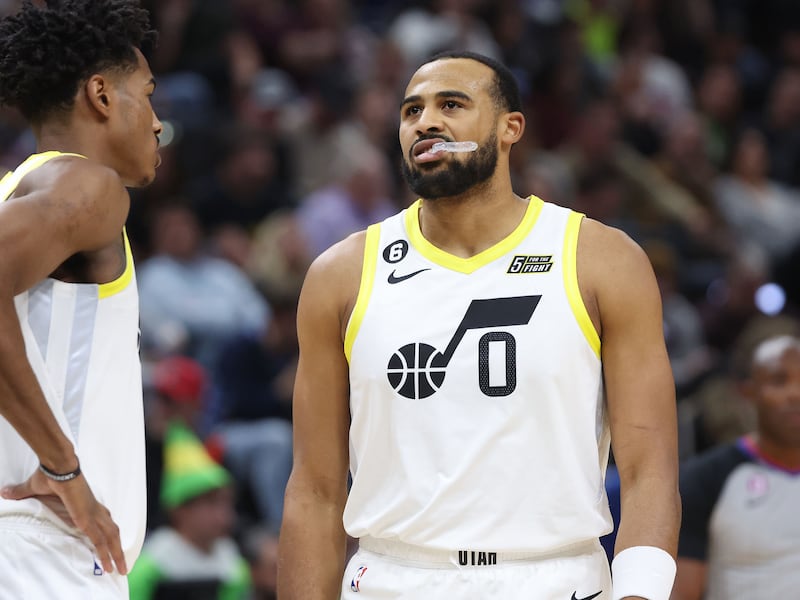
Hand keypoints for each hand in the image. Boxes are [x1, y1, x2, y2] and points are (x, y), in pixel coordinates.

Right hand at [0, 469, 126, 574]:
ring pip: (110, 537)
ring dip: (116, 554)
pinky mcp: (87, 519)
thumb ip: (23, 492)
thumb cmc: (50, 474)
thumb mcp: (34, 488)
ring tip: (120, 570)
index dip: (107, 533)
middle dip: (117, 549)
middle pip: (112, 532)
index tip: (112, 544)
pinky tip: (108, 565)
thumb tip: (6, 491)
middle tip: (122, 565)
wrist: (58, 466)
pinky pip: (100, 539)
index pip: (102, 521)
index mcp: (87, 504)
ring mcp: (93, 514)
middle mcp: (94, 510)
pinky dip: (105, 552)